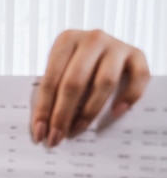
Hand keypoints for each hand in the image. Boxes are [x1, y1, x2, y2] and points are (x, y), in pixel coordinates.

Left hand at [31, 29, 149, 146]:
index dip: (43, 110)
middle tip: (56, 138)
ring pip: (104, 83)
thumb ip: (53, 91)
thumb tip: (42, 128)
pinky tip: (115, 113)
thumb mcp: (60, 69)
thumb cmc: (76, 63)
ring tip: (78, 129)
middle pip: (75, 83)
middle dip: (62, 115)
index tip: (39, 134)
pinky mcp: (137, 54)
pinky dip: (128, 96)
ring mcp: (116, 46)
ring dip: (89, 111)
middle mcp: (92, 39)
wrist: (106, 45)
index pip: (50, 80)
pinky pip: (138, 77)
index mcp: (66, 40)